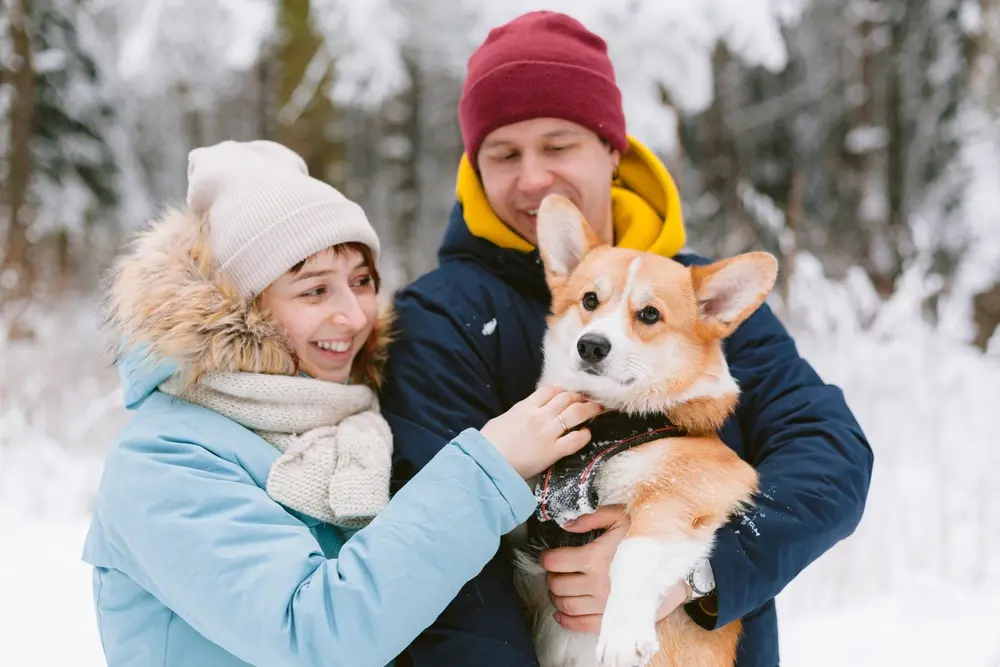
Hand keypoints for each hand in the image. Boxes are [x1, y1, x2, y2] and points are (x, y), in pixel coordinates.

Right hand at [480, 385, 601, 478]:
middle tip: (588, 400)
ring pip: (575, 414)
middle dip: (580, 397)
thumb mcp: (502, 419)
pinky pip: (575, 440)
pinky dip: (584, 435)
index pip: (550, 390)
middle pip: (566, 398)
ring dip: (589, 410)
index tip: (569, 394)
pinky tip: (587, 434)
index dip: (563, 390)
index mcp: (525, 407)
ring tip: (596, 410)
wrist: (486, 463)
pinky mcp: (552, 452)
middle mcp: (539, 416)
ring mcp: (547, 433)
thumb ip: (518, 413)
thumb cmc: (489, 443)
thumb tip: (526, 412)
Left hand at [540, 505, 691, 632]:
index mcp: (594, 558)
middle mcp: (596, 584)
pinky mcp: (612, 619)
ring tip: (558, 589)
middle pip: (558, 585)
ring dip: (556, 598)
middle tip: (555, 572)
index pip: (555, 562)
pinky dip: (566, 620)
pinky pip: (581, 624)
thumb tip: (566, 525)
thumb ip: (590, 518)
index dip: (546, 559)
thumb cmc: (646, 539)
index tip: (548, 557)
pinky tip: (560, 613)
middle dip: (551, 577)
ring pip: (566, 605)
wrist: (674, 566)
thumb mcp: (620, 517)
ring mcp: (603, 605)